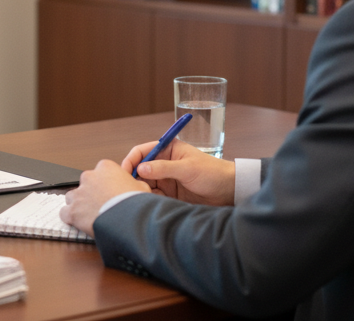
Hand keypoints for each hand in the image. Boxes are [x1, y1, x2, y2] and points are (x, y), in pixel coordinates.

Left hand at [59, 159, 148, 234]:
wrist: (127, 218)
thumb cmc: (135, 202)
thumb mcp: (141, 187)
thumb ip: (134, 184)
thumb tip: (135, 187)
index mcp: (105, 167)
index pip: (101, 171)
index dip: (106, 182)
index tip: (111, 191)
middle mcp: (89, 177)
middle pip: (86, 183)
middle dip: (91, 192)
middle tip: (102, 204)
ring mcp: (79, 194)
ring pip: (72, 197)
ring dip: (79, 204)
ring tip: (90, 214)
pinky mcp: (72, 211)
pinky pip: (65, 212)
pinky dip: (70, 217)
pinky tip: (78, 222)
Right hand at [120, 139, 234, 205]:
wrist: (228, 192)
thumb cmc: (212, 173)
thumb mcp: (188, 169)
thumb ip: (164, 168)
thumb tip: (141, 169)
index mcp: (168, 149)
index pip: (142, 151)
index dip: (131, 160)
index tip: (124, 173)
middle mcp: (163, 163)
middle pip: (139, 169)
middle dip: (133, 178)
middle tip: (130, 189)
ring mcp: (165, 179)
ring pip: (144, 184)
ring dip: (140, 190)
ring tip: (139, 198)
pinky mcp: (169, 194)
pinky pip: (152, 196)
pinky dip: (148, 199)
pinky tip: (148, 204)